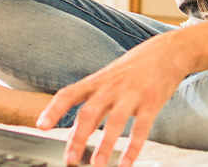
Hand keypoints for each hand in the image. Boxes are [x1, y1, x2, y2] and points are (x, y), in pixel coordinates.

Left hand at [36, 32, 189, 166]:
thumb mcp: (108, 79)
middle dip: (78, 136)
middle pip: (90, 112)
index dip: (53, 109)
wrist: (167, 52)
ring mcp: (131, 94)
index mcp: (96, 81)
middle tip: (69, 158)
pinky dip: (134, 147)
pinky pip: (142, 127)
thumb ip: (93, 103)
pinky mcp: (151, 102)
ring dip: (106, 144)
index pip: (69, 94)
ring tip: (97, 164)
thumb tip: (75, 132)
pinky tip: (127, 163)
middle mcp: (111, 87)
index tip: (41, 126)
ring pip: (115, 121)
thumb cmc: (133, 68)